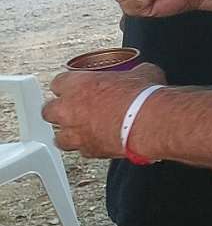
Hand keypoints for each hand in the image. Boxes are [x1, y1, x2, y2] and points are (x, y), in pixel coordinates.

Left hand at [44, 63, 167, 157]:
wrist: (149, 122)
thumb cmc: (141, 97)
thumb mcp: (141, 73)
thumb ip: (133, 73)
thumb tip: (141, 73)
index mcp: (77, 84)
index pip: (59, 82)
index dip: (69, 85)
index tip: (79, 87)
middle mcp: (69, 109)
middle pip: (49, 111)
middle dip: (60, 112)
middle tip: (76, 110)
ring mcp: (76, 133)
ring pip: (59, 137)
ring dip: (69, 134)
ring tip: (83, 131)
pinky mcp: (88, 151)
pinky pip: (82, 151)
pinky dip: (90, 148)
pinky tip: (101, 143)